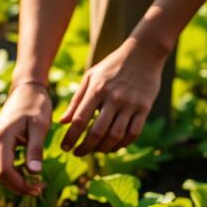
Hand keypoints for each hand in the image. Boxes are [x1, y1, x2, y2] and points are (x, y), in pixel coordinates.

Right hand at [0, 83, 51, 195]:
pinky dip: (12, 172)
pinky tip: (28, 171)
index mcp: (0, 137)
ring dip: (15, 181)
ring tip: (36, 181)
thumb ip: (35, 150)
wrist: (25, 89)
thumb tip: (35, 173)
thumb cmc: (35, 105)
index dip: (20, 185)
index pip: (4, 171)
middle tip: (40, 187)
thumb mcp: (40, 127)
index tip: (39, 187)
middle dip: (18, 186)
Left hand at [59, 37, 167, 154]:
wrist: (144, 52)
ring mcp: (130, 104)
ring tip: (95, 150)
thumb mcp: (90, 77)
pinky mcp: (144, 108)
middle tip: (77, 153)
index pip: (80, 120)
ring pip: (116, 136)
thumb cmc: (112, 66)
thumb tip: (62, 122)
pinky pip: (133, 133)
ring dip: (103, 149)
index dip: (70, 137)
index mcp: (97, 89)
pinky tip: (113, 146)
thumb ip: (76, 100)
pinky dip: (122, 144)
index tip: (64, 147)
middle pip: (97, 132)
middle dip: (85, 148)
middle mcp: (113, 98)